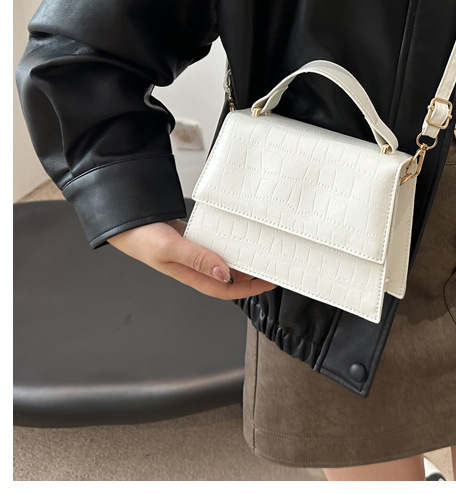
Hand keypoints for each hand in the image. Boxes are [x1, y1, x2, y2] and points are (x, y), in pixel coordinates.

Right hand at [109, 218, 277, 299]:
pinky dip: (230, 241)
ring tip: (264, 250)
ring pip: (225, 260)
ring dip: (243, 257)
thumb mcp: (169, 248)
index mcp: (190, 275)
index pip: (227, 289)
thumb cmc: (141, 238)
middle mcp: (195, 267)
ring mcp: (194, 254)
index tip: (271, 282)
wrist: (124, 221)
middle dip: (253, 275)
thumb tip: (225, 274)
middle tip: (275, 264)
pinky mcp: (193, 239)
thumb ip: (197, 259)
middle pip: (230, 277)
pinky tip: (241, 234)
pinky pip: (217, 244)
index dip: (250, 289)